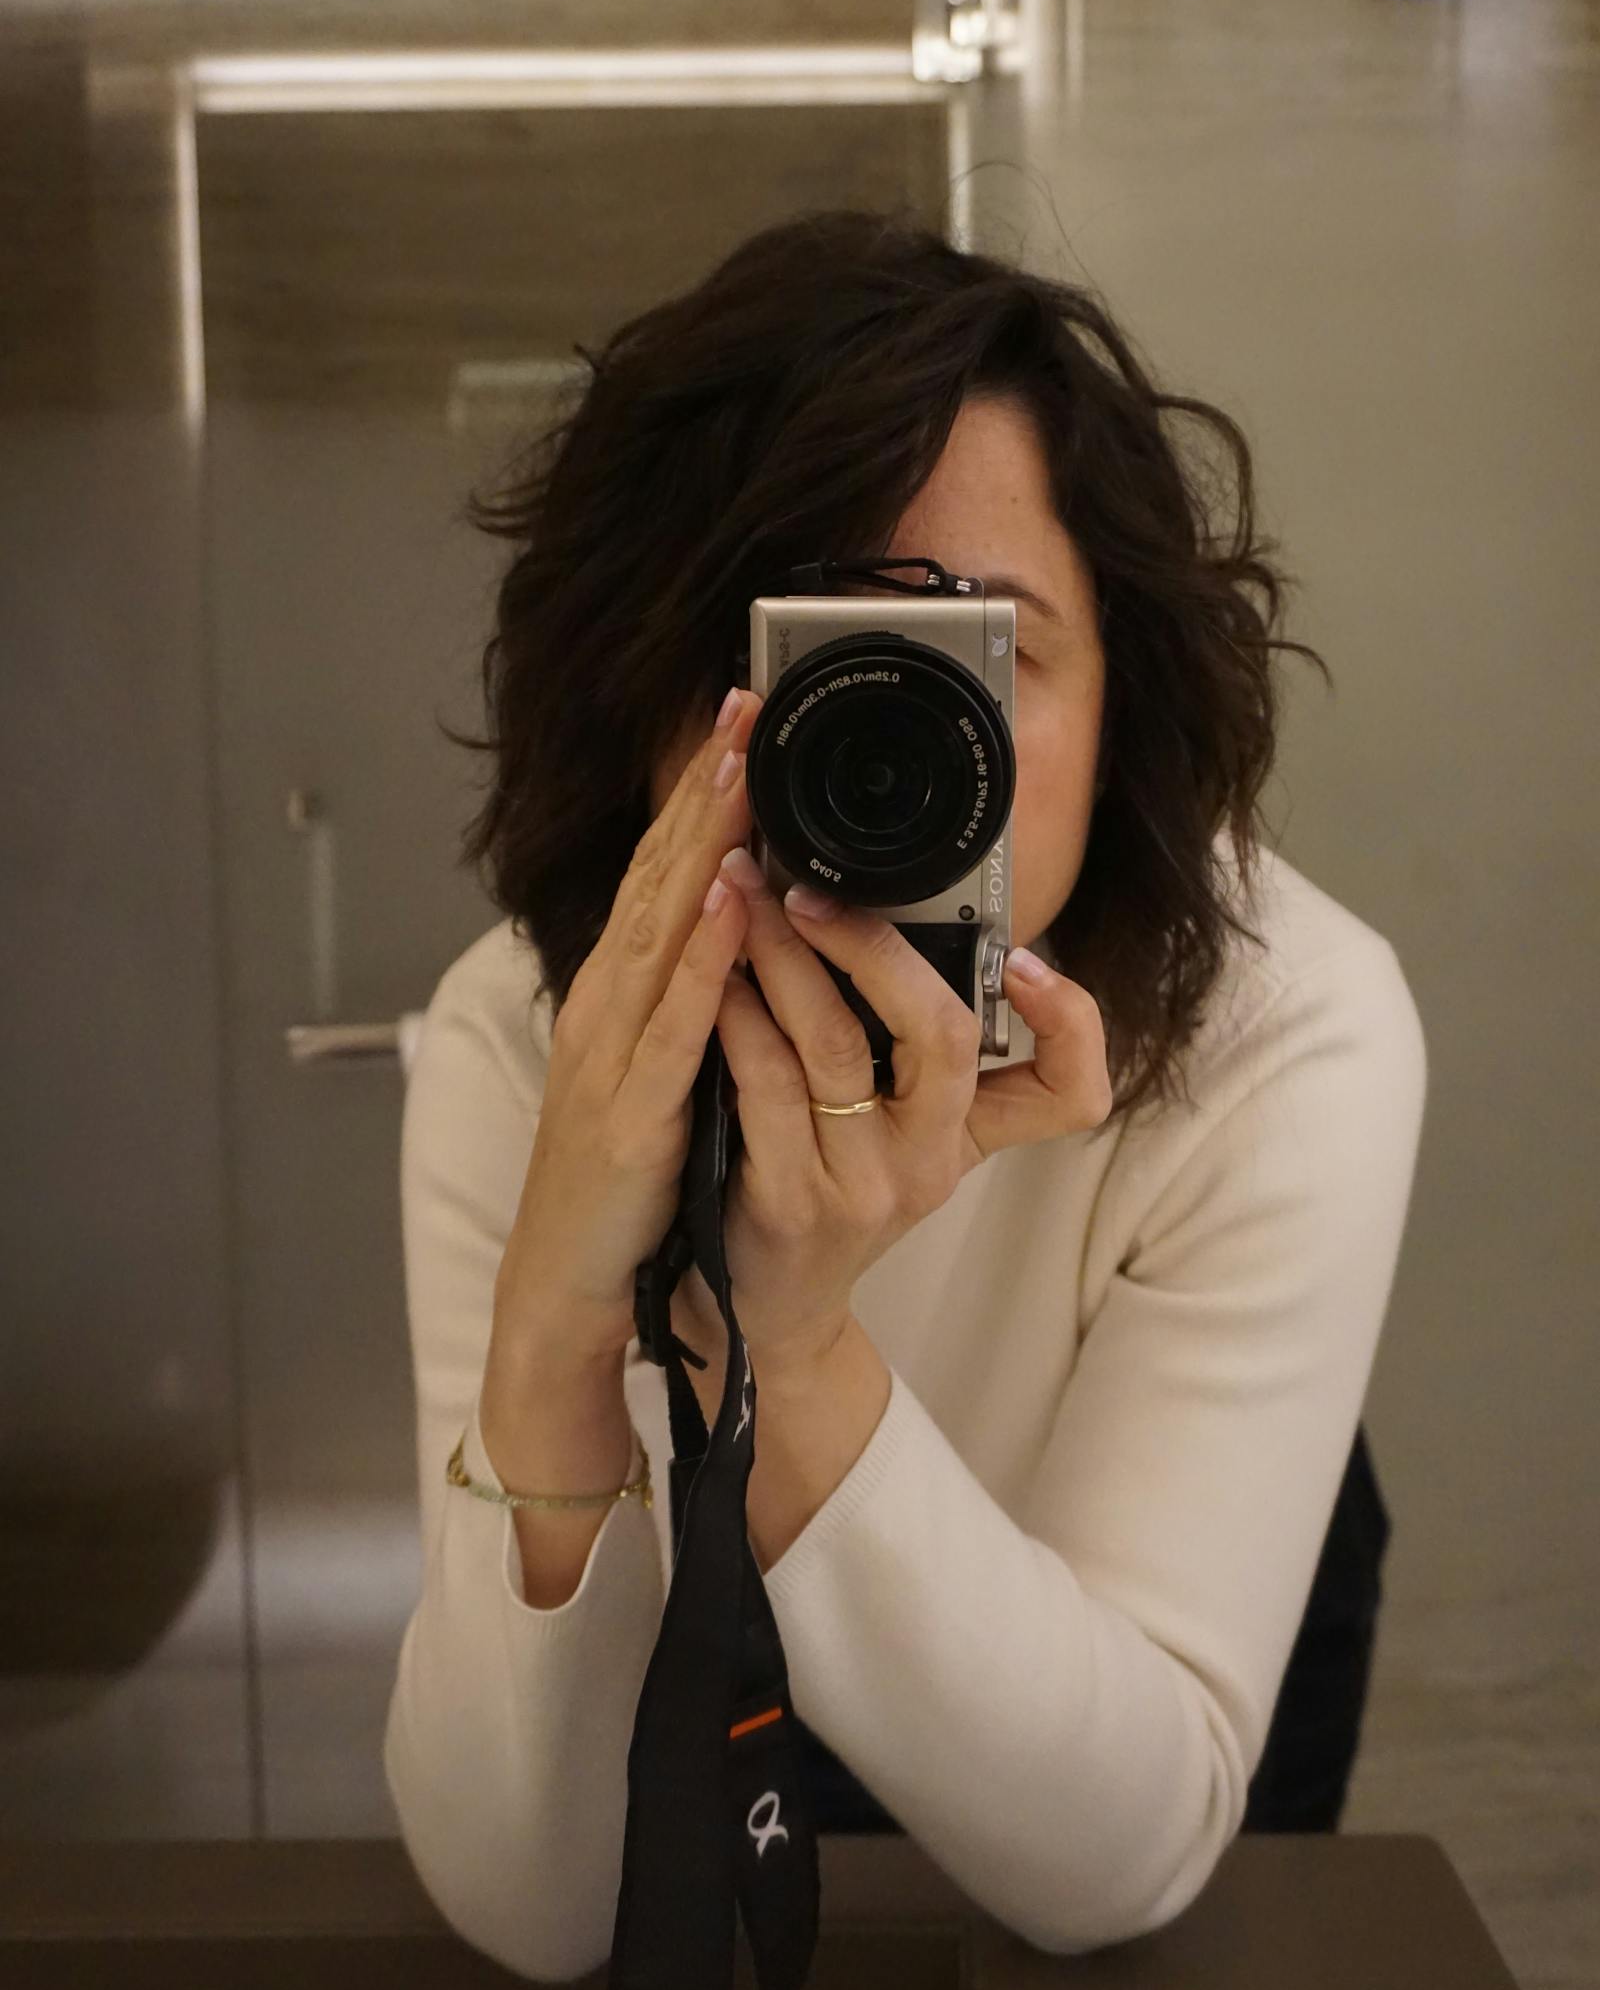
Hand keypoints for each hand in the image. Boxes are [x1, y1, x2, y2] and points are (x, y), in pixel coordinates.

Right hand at [490, 688, 760, 1364]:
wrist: (565, 1279)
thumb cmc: (621, 1179)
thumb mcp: (656, 1067)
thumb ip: (688, 997)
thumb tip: (742, 923)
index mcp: (616, 995)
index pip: (661, 877)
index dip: (696, 797)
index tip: (735, 724)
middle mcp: (605, 1007)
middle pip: (657, 881)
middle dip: (700, 792)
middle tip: (742, 709)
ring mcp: (612, 1056)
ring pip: (660, 935)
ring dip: (700, 850)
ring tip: (739, 775)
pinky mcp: (632, 1115)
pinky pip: (672, 1027)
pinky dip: (700, 963)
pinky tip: (728, 909)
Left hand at [670, 845, 1114, 1386]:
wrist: (764, 1305)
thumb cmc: (828, 1189)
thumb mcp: (896, 1133)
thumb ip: (911, 1050)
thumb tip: (895, 912)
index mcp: (965, 1133)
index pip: (1070, 1091)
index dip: (1072, 1023)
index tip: (1025, 959)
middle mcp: (928, 1161)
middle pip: (943, 1037)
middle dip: (875, 948)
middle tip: (809, 891)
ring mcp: (863, 1185)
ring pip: (834, 1045)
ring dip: (785, 958)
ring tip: (744, 899)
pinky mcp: (791, 1203)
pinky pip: (765, 1085)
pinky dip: (738, 1017)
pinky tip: (713, 976)